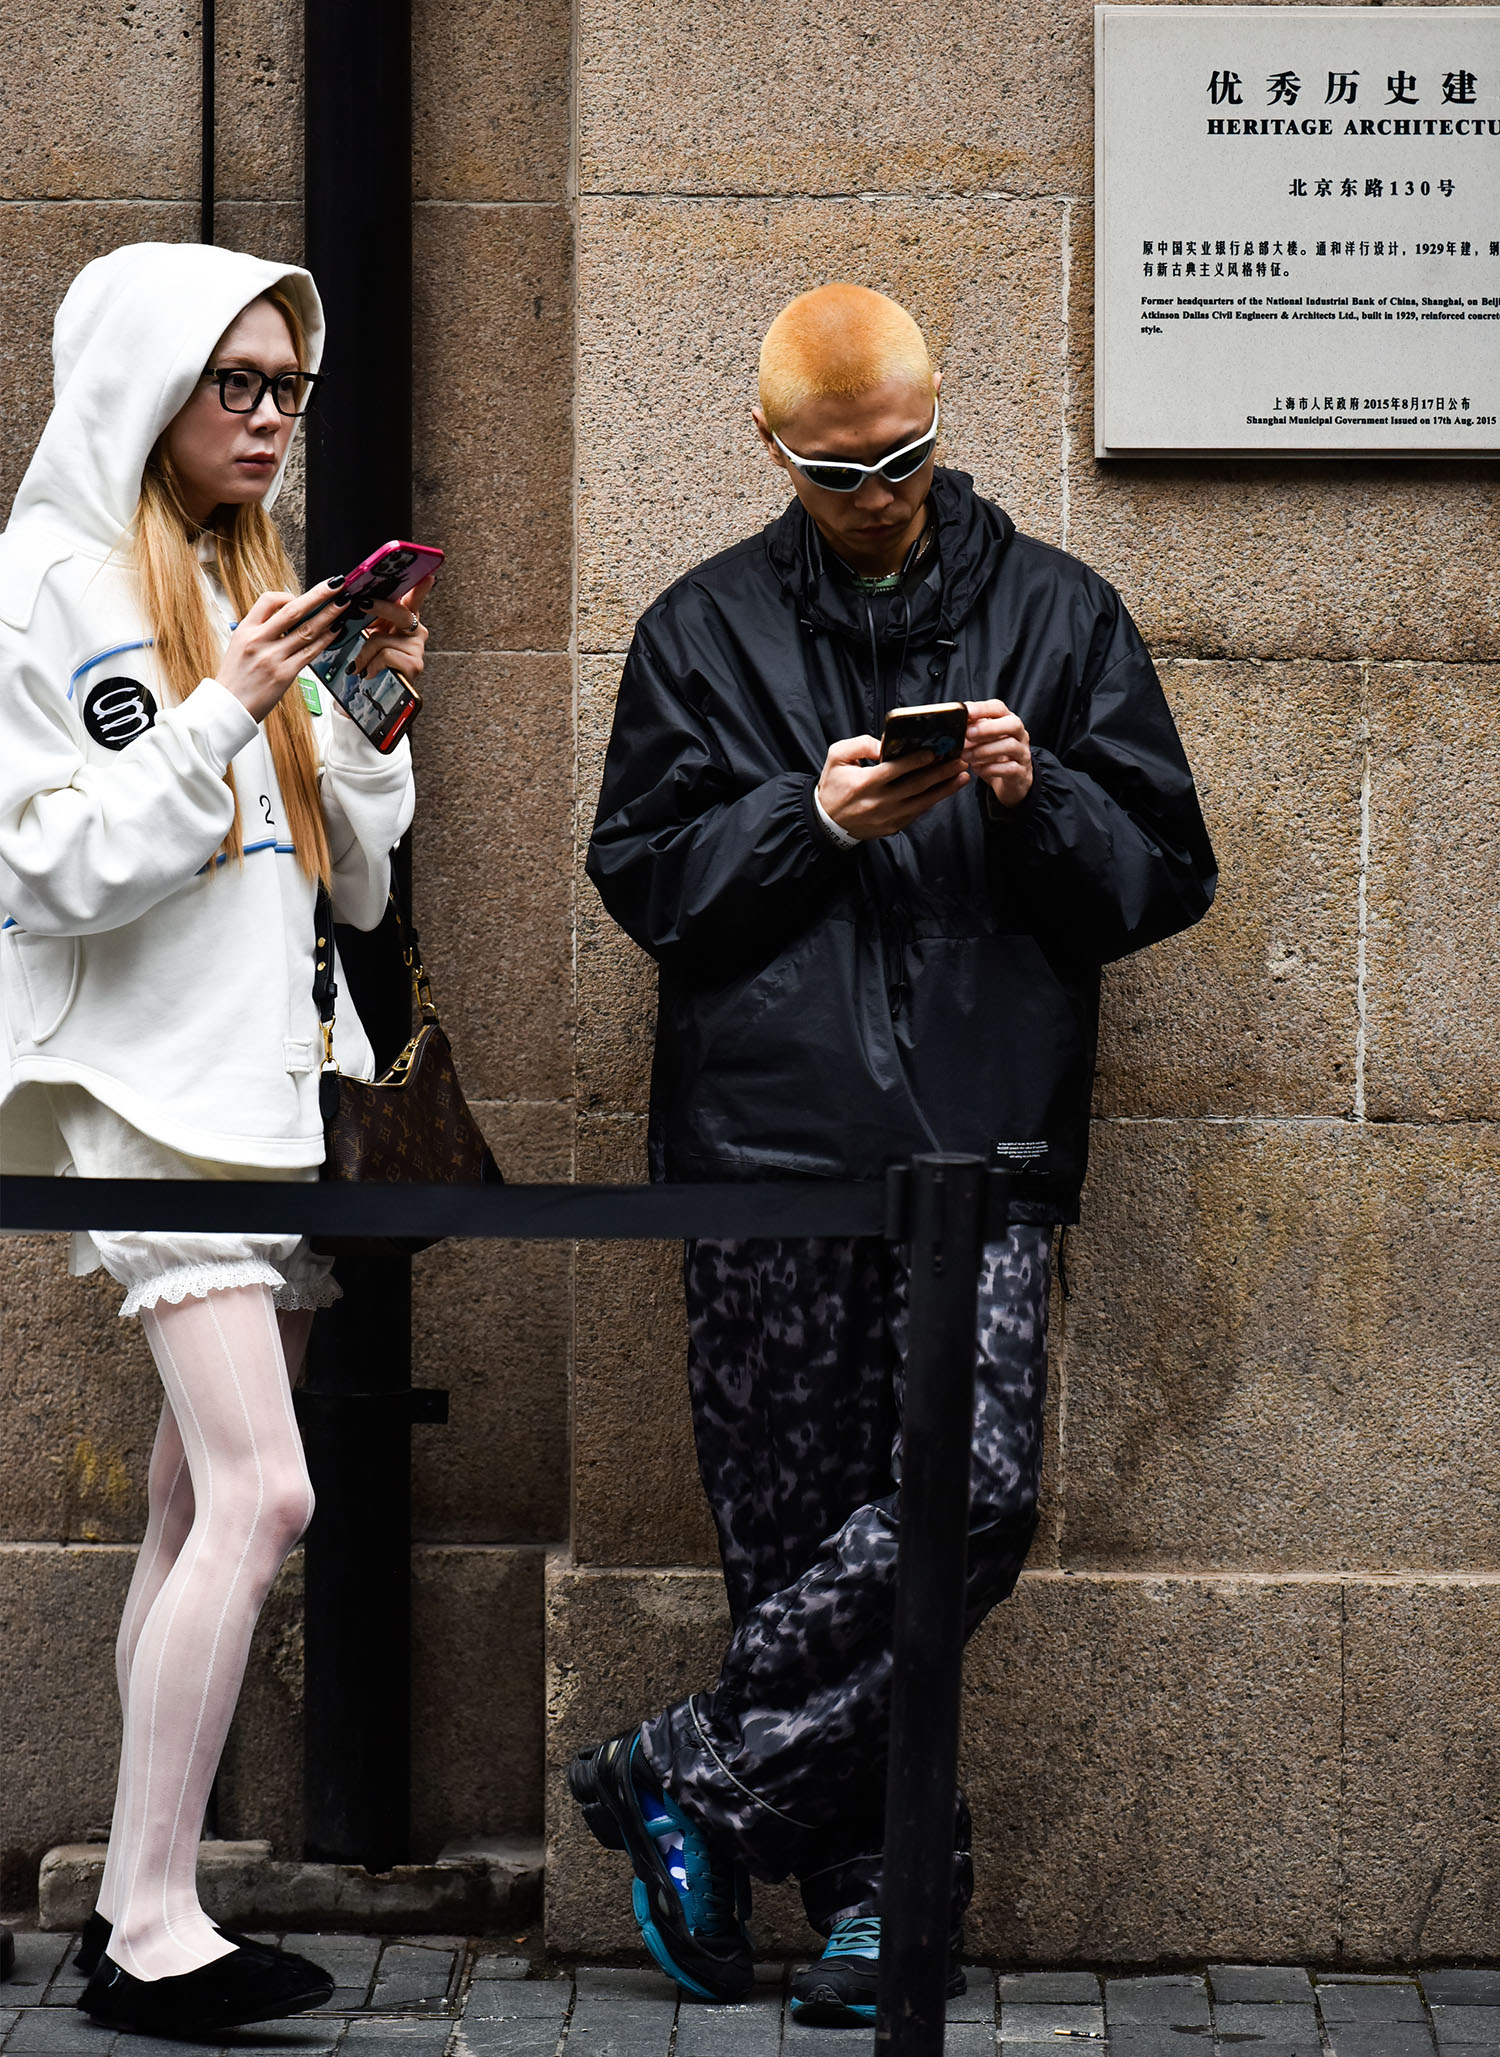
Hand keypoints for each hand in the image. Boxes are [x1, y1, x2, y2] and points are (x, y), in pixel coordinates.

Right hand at [217, 581, 349, 721]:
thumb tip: (289, 617)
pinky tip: (336, 631)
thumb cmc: (236, 678)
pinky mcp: (285, 674)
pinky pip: (310, 652)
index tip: (301, 597)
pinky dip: (325, 640)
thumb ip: (262, 630)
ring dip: (329, 615)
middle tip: (336, 585)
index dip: (288, 595)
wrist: (229, 707)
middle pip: (293, 610)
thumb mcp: (240, 645)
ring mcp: (273, 657)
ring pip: (307, 630)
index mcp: (246, 630)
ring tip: (344, 604)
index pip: (268, 600)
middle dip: (318, 595)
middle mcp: (259, 640)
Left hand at [353, 574, 432, 682]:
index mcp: (407, 618)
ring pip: (382, 639)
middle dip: (378, 607)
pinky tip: (370, 672)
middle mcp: (417, 631)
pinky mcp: (414, 665)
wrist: (378, 689)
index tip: (427, 576)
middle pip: (400, 612)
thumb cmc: (374, 658)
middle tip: (362, 604)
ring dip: (364, 653)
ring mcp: (417, 648)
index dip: (421, 587)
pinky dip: (371, 665)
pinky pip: (384, 656)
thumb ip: (368, 614)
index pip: (415, 598)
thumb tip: (352, 598)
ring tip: (360, 664)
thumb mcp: (369, 631)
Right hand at [817, 733, 967, 840]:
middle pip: (915, 786)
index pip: (895, 770)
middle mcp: (878, 802)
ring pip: (922, 802)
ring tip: (962, 776)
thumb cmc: (834, 785)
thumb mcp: (837, 757)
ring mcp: (888, 817)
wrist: (828, 822)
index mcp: (864, 783)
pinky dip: (933, 801)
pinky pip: (917, 812)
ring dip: (944, 789)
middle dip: (940, 773)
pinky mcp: (893, 826)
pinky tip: (946, 790)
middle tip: (960, 762)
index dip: (916, 761)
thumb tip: (885, 744)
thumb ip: (860, 745)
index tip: (935, 752)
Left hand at [964, 698, 1032, 806]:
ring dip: (984, 750)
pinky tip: (977, 769)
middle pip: (1012, 724)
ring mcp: (1023, 753)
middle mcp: (1020, 734)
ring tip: (965, 756)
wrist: (1011, 780)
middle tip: (968, 734)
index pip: (999, 708)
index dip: (983, 708)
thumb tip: (954, 721)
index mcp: (1007, 721)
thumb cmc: (993, 755)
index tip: (966, 711)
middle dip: (988, 728)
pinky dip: (990, 768)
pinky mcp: (1021, 772)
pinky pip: (1009, 768)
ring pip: (1009, 746)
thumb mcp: (982, 739)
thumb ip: (971, 728)